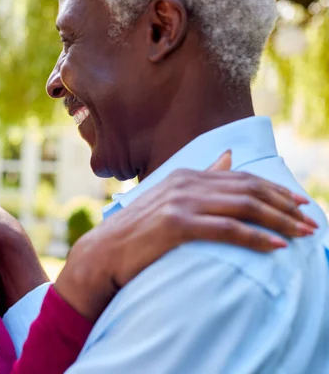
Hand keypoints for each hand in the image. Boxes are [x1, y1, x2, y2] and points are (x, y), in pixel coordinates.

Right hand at [55, 152, 316, 320]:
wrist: (102, 253)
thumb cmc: (136, 232)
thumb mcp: (169, 198)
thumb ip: (201, 176)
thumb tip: (229, 156)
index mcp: (186, 175)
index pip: (242, 178)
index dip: (275, 190)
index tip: (299, 203)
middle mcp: (185, 183)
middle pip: (248, 190)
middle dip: (284, 206)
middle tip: (310, 221)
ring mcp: (180, 202)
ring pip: (242, 207)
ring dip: (278, 222)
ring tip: (302, 235)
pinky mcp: (176, 224)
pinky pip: (226, 229)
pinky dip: (255, 237)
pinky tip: (275, 246)